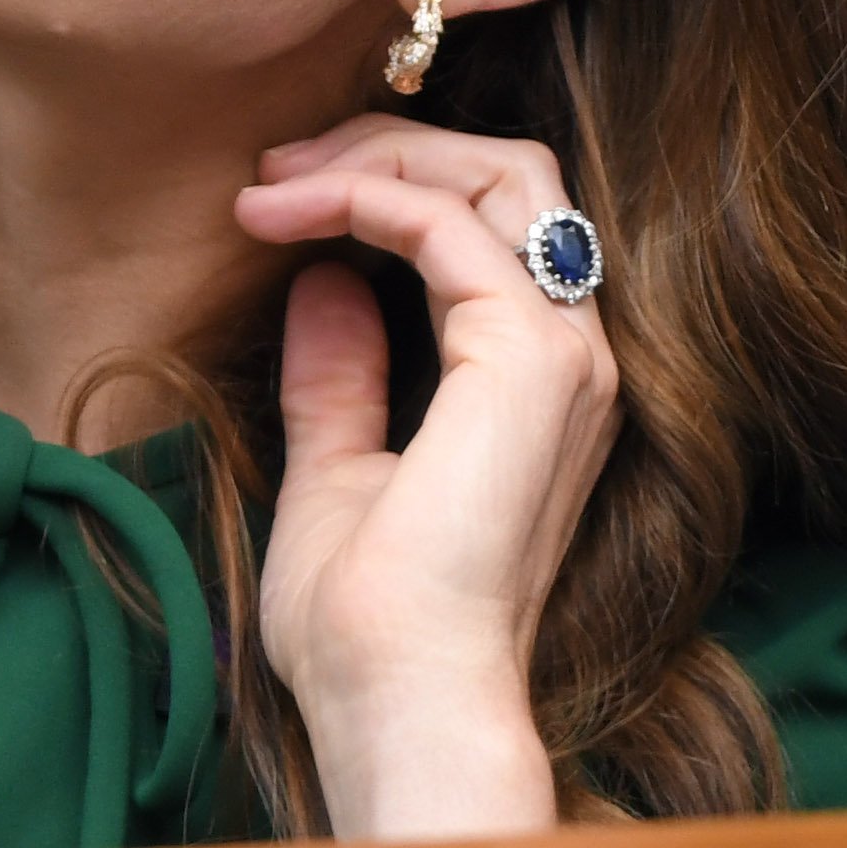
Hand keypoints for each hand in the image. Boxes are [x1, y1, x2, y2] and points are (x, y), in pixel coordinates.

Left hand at [237, 117, 621, 839]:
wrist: (400, 701)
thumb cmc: (369, 629)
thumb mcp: (335, 477)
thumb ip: (340, 381)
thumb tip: (324, 287)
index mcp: (541, 382)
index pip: (499, 224)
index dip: (393, 184)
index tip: (277, 201)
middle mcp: (574, 352)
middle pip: (511, 174)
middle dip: (390, 145)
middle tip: (276, 166)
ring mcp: (563, 350)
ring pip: (498, 174)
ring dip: (377, 157)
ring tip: (273, 182)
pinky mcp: (528, 356)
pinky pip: (449, 224)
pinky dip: (366, 197)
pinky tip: (287, 216)